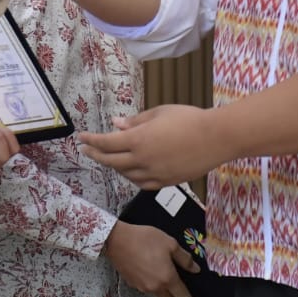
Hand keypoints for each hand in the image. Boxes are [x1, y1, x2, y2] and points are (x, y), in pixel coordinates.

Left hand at [77, 105, 226, 189]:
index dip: (91, 141)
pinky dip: (131, 176)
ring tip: (108, 158)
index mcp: (138, 140)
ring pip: (125, 174)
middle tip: (87, 150)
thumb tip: (116, 124)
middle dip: (96, 154)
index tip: (81, 138)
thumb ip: (135, 121)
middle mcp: (142, 160)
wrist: (216, 139)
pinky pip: (141, 183)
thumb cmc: (188, 119)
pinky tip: (130, 171)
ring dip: (114, 165)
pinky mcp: (166, 182)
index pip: (106, 143)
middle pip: (111, 161)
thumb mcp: (159, 113)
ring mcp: (154, 174)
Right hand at [103, 220, 201, 296]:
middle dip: (173, 292)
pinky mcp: (132, 284)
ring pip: (157, 291)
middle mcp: (155, 287)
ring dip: (160, 283)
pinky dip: (149, 279)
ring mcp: (142, 287)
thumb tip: (195, 270)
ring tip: (155, 262)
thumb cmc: (146, 239)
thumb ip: (184, 258)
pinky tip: (144, 263)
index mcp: (168, 278)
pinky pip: (146, 285)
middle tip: (172, 274)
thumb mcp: (170, 243)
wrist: (117, 240)